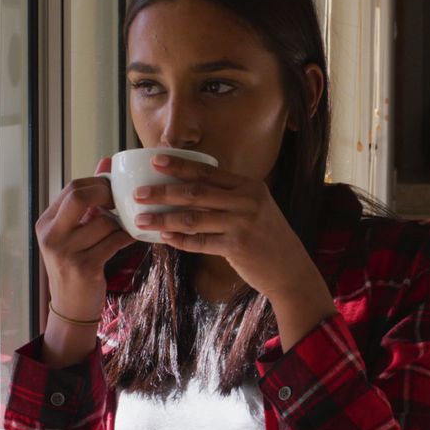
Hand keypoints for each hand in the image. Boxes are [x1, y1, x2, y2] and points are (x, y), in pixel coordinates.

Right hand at [35, 157, 135, 321]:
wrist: (71, 308)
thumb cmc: (77, 264)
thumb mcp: (76, 231)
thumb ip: (89, 199)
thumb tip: (107, 161)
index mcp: (46, 222)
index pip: (72, 188)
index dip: (98, 183)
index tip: (116, 188)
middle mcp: (51, 235)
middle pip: (80, 197)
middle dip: (108, 194)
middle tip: (123, 201)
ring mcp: (65, 252)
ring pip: (103, 222)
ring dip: (121, 223)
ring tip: (127, 226)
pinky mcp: (83, 267)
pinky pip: (114, 242)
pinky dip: (127, 238)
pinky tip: (131, 239)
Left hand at [132, 154, 326, 304]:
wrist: (290, 269)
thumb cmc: (267, 237)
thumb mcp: (256, 208)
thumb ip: (229, 197)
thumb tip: (188, 190)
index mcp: (249, 187)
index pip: (208, 172)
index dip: (180, 165)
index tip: (156, 160)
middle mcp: (247, 201)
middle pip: (196, 193)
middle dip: (163, 192)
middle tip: (139, 193)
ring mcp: (242, 224)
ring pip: (193, 218)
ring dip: (163, 219)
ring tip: (141, 219)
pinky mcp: (237, 247)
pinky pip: (200, 242)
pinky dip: (179, 241)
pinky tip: (163, 239)